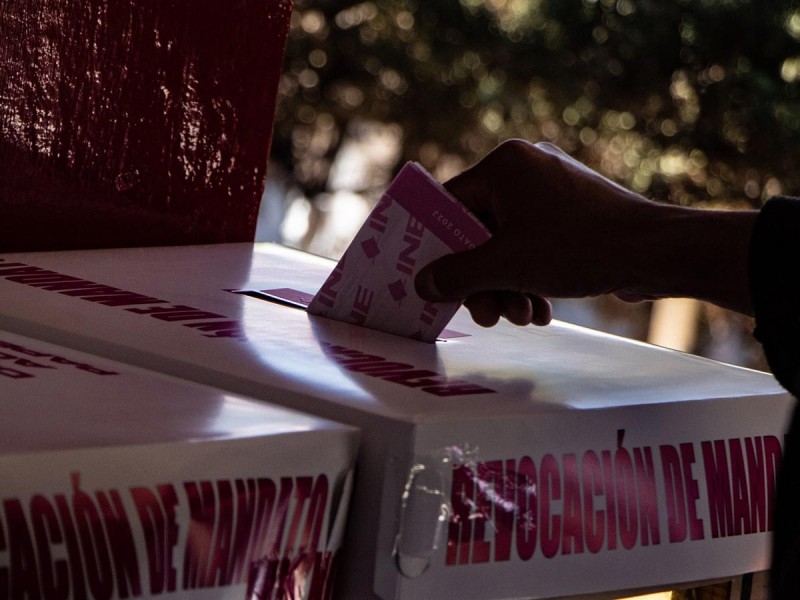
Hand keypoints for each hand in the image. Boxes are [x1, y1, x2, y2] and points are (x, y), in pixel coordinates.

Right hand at [415, 139, 755, 325]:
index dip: (438, 247)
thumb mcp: (506, 265)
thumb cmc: (578, 247)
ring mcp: (551, 191)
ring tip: (521, 318)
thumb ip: (456, 275)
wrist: (657, 252)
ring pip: (507, 244)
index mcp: (504, 165)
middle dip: (482, 280)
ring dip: (507, 286)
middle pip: (479, 231)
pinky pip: (534, 246)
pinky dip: (531, 278)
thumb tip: (422, 284)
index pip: (450, 205)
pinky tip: (541, 310)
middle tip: (485, 316)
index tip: (432, 281)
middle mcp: (525, 170)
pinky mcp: (572, 214)